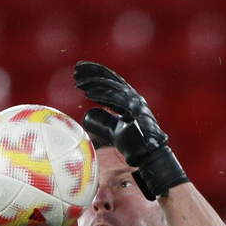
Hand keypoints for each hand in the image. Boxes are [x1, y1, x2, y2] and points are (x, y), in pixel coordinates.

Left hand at [74, 61, 188, 199]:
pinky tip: (88, 93)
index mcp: (128, 99)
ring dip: (94, 82)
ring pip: (112, 86)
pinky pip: (117, 98)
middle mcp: (133, 97)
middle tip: (76, 69)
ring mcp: (135, 103)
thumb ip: (102, 121)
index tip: (79, 72)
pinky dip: (102, 94)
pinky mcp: (136, 110)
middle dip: (93, 71)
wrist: (148, 156)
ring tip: (78, 82)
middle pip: (111, 79)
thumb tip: (86, 114)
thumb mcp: (113, 131)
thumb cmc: (133, 144)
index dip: (95, 74)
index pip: (110, 82)